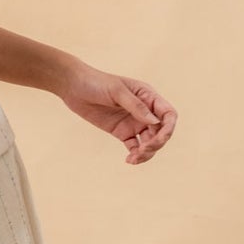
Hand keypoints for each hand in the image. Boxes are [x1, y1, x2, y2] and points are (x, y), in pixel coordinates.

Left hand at [55, 56, 176, 164]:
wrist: (73, 87)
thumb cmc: (96, 82)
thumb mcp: (117, 91)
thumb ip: (136, 106)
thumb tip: (156, 122)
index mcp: (148, 96)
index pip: (168, 114)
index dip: (169, 128)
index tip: (159, 138)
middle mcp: (144, 111)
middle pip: (161, 132)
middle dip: (156, 143)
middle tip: (143, 150)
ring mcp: (134, 122)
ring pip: (149, 142)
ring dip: (147, 153)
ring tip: (134, 158)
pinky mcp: (122, 132)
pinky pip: (134, 147)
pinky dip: (135, 155)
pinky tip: (129, 160)